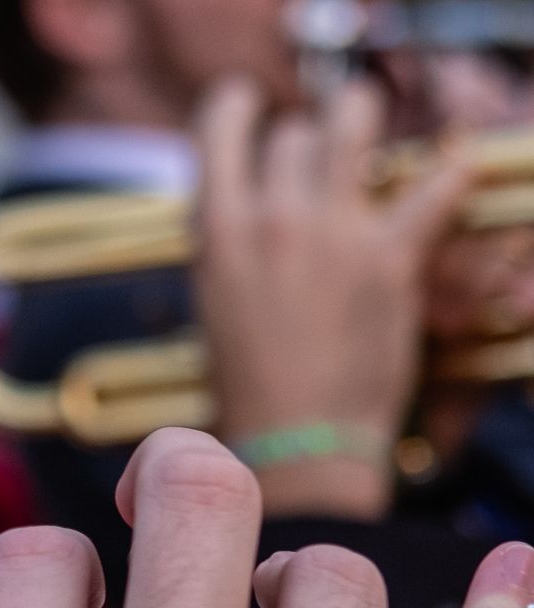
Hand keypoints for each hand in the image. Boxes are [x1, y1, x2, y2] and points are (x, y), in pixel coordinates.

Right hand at [194, 79, 469, 519]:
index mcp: (216, 231)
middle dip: (305, 143)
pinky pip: (436, 184)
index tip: (248, 108)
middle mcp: (271, 217)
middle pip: (295, 133)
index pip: (222, 124)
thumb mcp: (214, 301)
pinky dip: (450, 174)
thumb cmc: (248, 388)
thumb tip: (249, 205)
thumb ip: (231, 242)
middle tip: (316, 161)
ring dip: (361, 121)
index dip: (237, 106)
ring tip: (366, 131)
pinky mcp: (391, 255)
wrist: (295, 442)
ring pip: (352, 123)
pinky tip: (451, 172)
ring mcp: (333, 231)